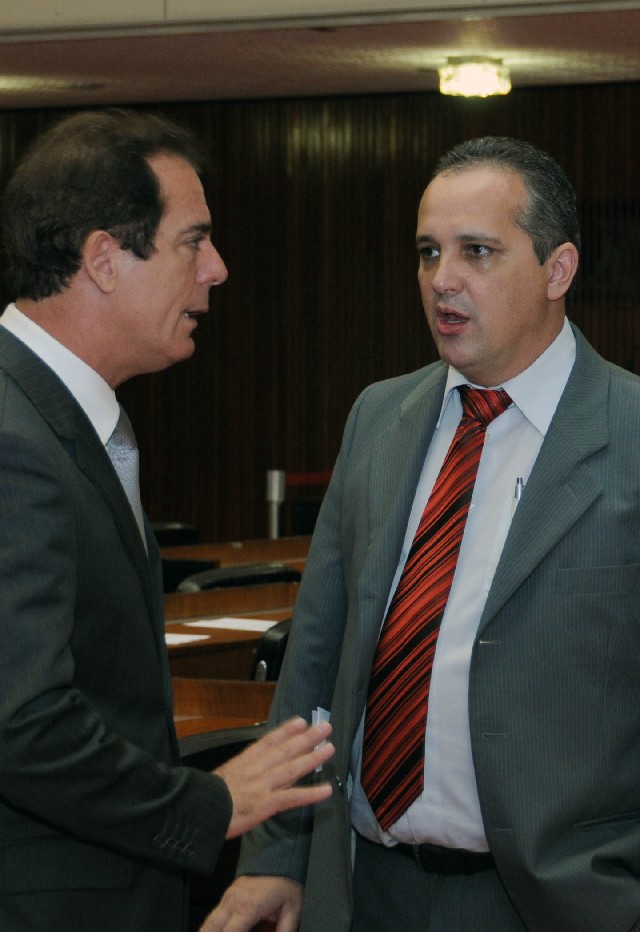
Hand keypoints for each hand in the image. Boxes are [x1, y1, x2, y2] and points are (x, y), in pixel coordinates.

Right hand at [200, 875, 301, 931]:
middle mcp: (233, 902)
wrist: (279, 853)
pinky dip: (212, 927)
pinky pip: (213, 915)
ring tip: (221, 931)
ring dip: (209, 930)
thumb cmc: (285, 880)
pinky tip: (219, 930)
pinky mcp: (227, 894)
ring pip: (208, 922)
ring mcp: (227, 897)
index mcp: (248, 907)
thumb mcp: (292, 908)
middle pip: (210, 928)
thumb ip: (285, 930)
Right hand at [214, 716, 333, 838]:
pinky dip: (310, 794)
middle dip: (306, 738)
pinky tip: (326, 790)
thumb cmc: (206, 797)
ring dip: (313, 757)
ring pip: (292, 768)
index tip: (301, 721)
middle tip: (325, 727)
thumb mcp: (221, 777)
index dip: (286, 731)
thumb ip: (238, 773)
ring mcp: (263, 785)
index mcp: (244, 761)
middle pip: (285, 750)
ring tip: (329, 748)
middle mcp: (256, 769)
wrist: (201, 810)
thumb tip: (249, 772)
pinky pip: (292, 797)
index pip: (268, 741)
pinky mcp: (266, 804)